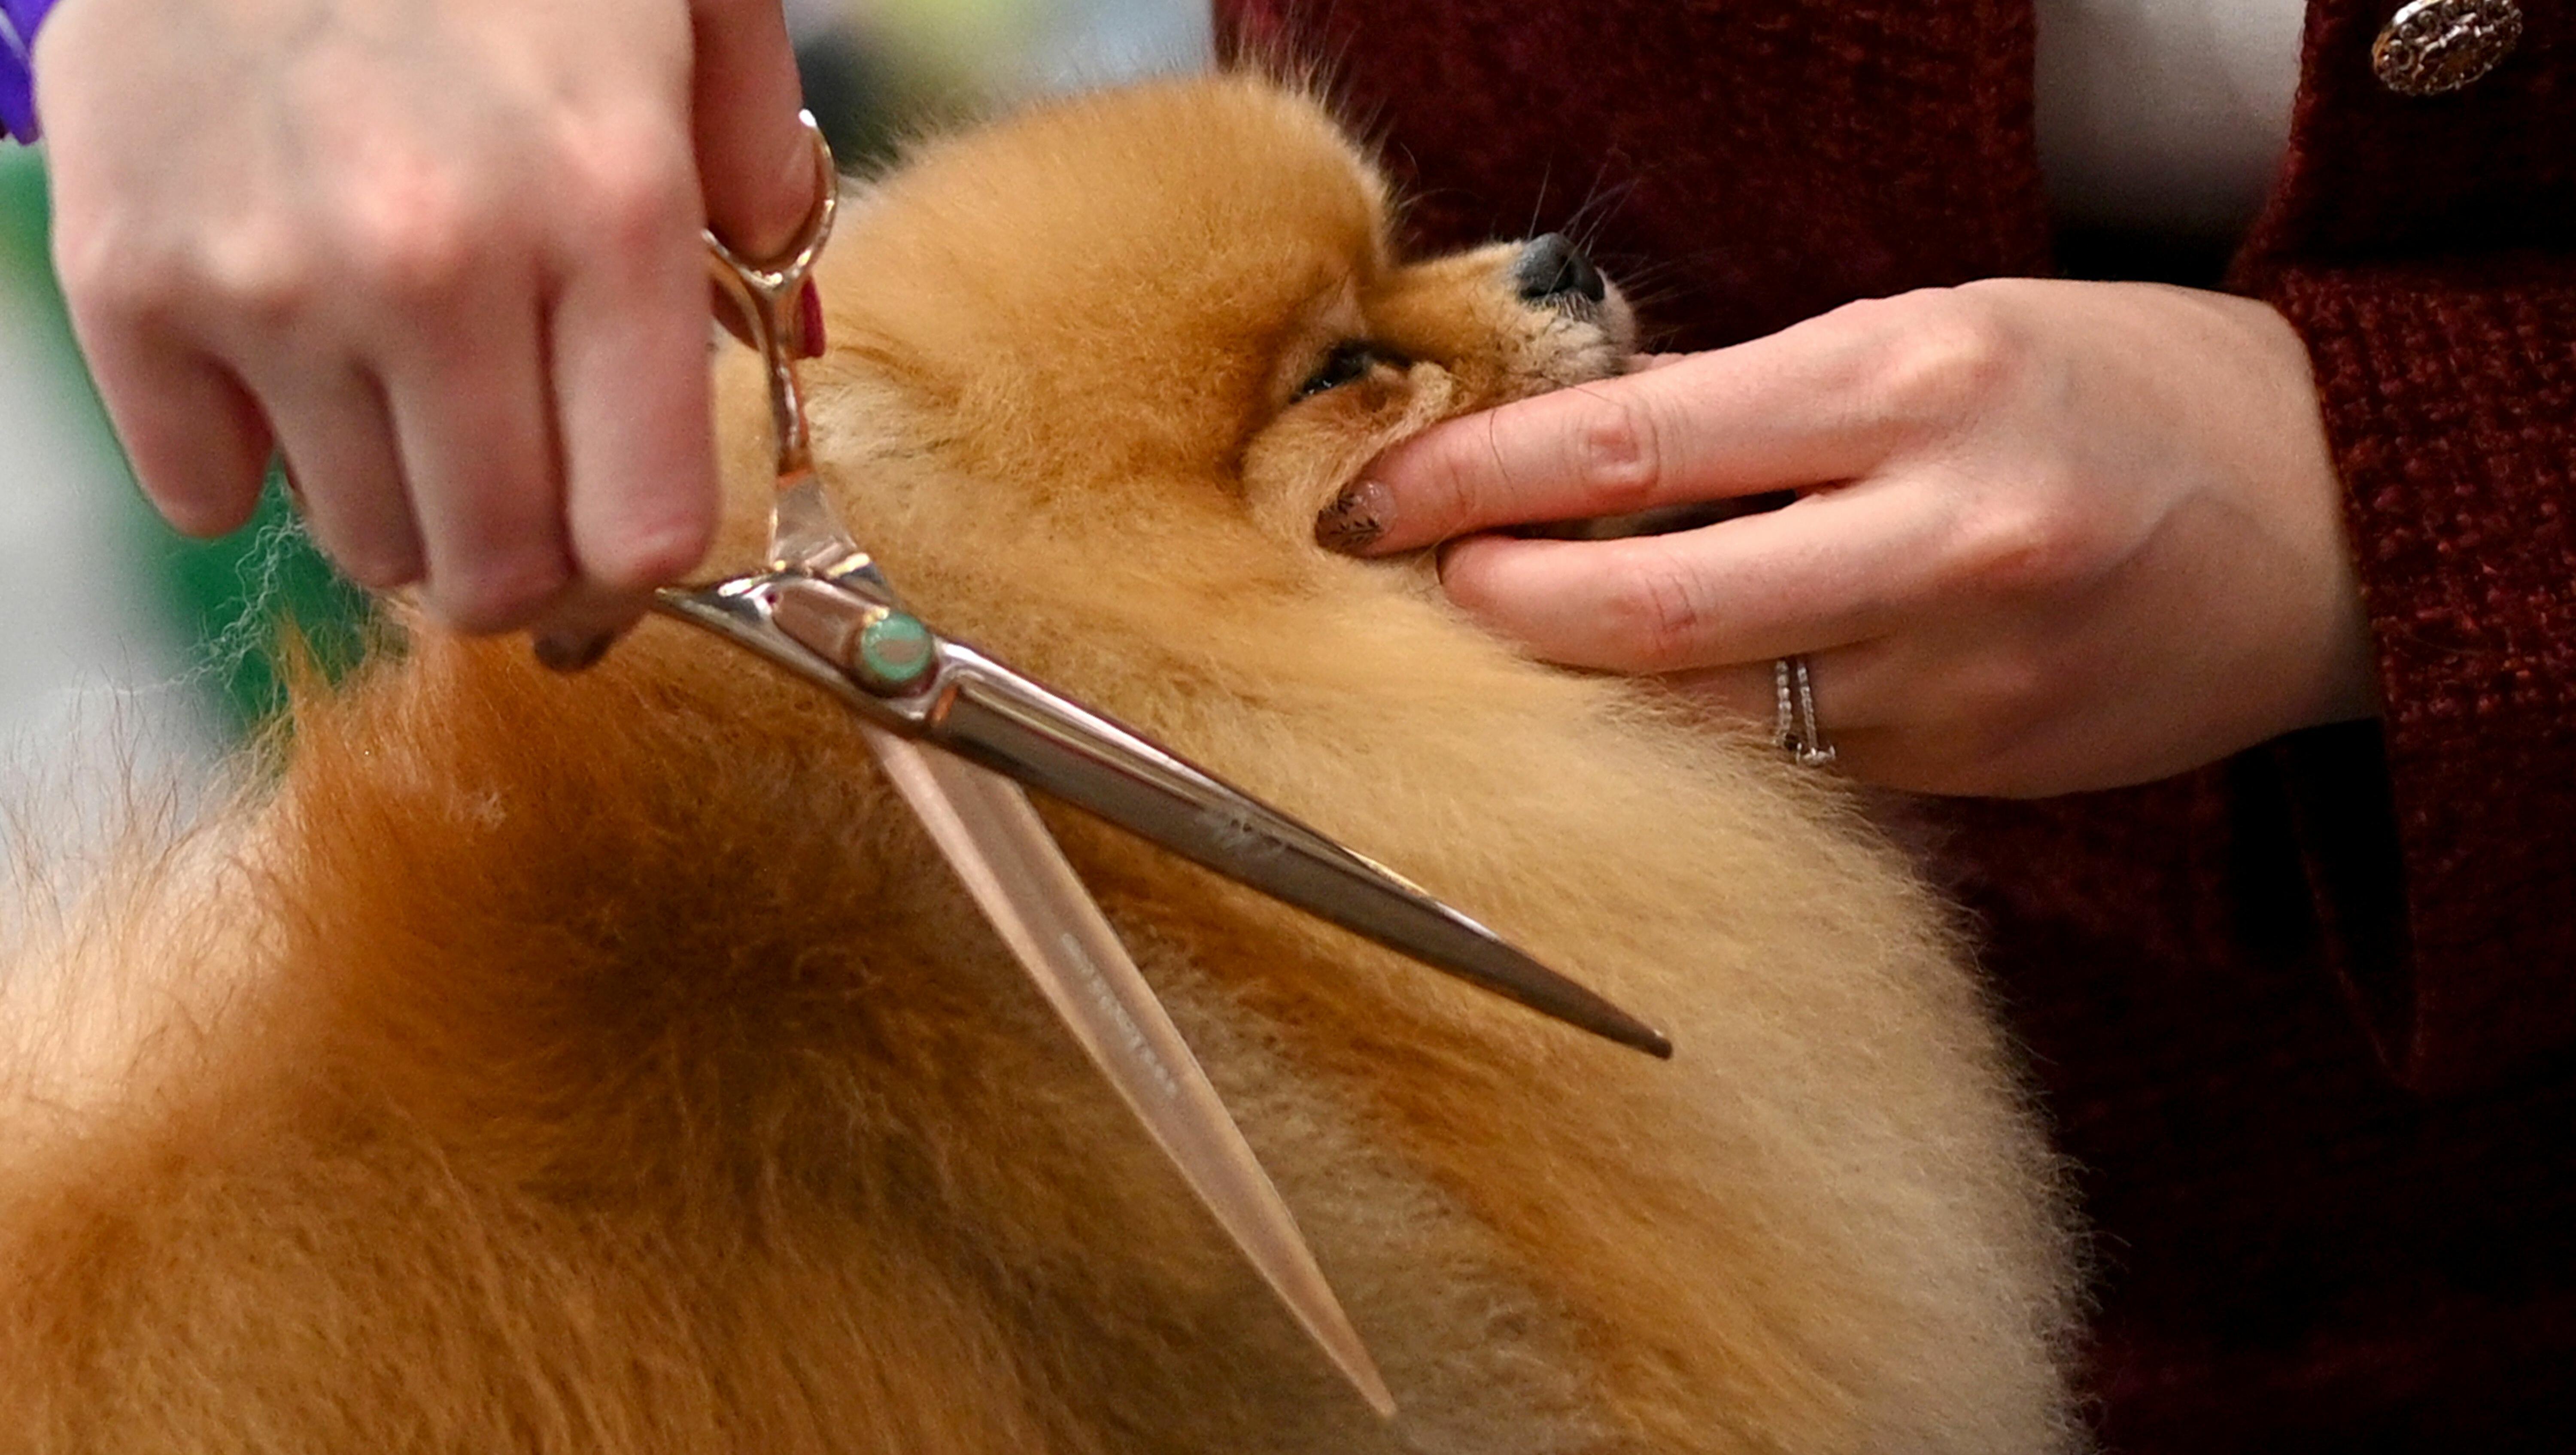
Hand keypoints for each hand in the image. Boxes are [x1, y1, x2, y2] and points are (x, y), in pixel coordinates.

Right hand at [34, 0, 814, 664]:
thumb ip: (757, 167)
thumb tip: (785, 333)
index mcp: (606, 203)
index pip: (644, 530)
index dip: (639, 553)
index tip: (624, 520)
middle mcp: (439, 263)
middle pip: (499, 571)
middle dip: (523, 560)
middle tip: (517, 483)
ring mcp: (270, 277)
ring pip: (365, 547)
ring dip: (398, 504)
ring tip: (405, 387)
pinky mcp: (128, 278)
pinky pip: (204, 493)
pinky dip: (250, 457)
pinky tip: (287, 355)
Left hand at [1324, 279, 2377, 795]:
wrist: (2335, 525)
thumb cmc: (2115, 392)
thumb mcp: (1934, 332)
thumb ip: (1748, 401)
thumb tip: (1563, 447)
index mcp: (1911, 389)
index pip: (1627, 448)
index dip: (1471, 480)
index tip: (1371, 498)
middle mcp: (1933, 542)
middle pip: (1638, 617)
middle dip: (1493, 612)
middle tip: (1412, 588)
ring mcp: (1954, 681)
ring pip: (1695, 714)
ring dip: (1575, 685)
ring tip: (1508, 642)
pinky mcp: (1969, 773)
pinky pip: (1781, 761)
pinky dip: (1696, 727)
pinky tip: (1658, 690)